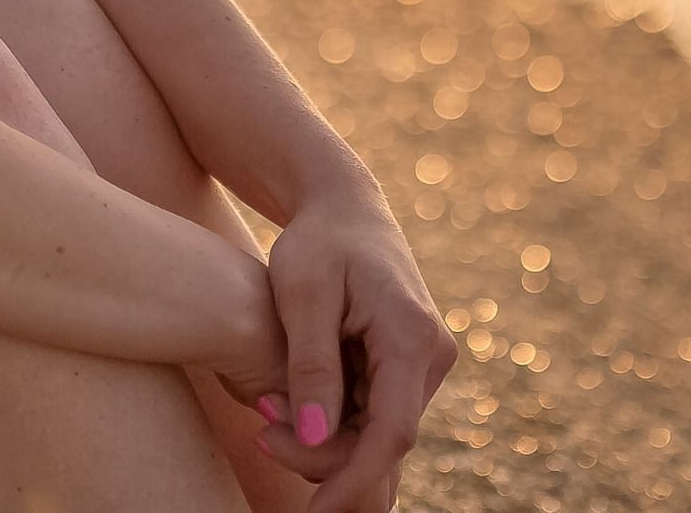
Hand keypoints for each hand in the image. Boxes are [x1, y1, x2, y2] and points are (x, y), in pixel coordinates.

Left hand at [245, 194, 458, 510]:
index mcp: (413, 337)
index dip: (352, 479)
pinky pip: (370, 421)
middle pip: (382, 442)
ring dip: (321, 442)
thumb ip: (310, 366)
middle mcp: (430, 358)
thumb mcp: (303, 294)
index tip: (313, 512)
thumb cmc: (317, 242)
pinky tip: (286, 416)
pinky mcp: (401, 373)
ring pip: (375, 438)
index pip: (393, 432)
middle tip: (260, 428)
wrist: (341, 207)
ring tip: (265, 409)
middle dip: (321, 456)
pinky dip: (330, 428)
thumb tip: (312, 437)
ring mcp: (420, 368)